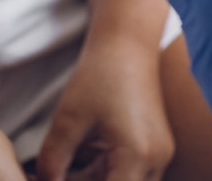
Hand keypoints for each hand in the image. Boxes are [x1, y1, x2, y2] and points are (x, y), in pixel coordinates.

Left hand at [36, 32, 173, 180]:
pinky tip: (79, 164)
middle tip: (59, 175)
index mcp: (137, 155)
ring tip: (66, 171)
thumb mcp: (68, 120)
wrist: (127, 44)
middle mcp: (156, 160)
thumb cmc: (99, 75)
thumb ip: (53, 163)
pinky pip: (131, 176)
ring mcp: (159, 155)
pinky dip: (105, 175)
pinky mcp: (155, 149)